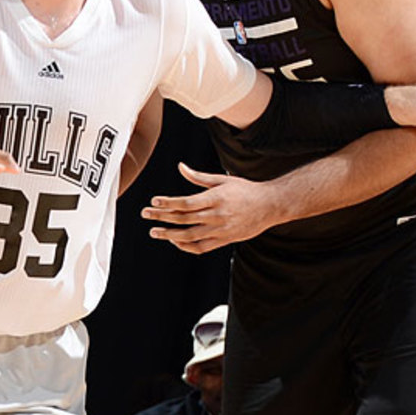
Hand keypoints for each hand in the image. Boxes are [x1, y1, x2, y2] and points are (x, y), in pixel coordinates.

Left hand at [141, 162, 280, 253]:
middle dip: (162, 217)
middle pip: (184, 219)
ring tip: (155, 232)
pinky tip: (175, 241)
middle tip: (145, 213)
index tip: (154, 201)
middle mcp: (217, 216)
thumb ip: (199, 177)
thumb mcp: (222, 180)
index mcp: (216, 198)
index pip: (186, 203)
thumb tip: (180, 167)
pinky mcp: (224, 240)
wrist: (269, 206)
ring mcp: (220, 230)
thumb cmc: (245, 190)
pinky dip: (186, 246)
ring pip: (189, 236)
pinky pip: (201, 247)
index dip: (168, 203)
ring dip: (169, 234)